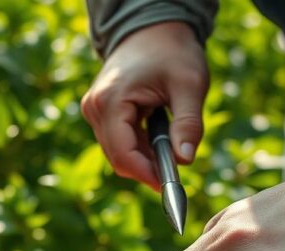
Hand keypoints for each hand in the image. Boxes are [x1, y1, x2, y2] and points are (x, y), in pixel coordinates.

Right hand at [81, 22, 208, 189]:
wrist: (151, 29)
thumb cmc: (172, 52)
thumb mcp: (190, 84)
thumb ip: (188, 123)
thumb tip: (186, 160)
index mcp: (111, 100)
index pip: (122, 154)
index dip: (146, 174)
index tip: (171, 186)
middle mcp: (95, 108)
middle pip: (118, 158)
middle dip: (147, 168)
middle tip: (177, 172)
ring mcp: (93, 110)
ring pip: (117, 152)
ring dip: (144, 158)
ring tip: (171, 146)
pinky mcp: (99, 112)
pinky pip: (117, 142)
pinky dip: (138, 147)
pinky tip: (158, 138)